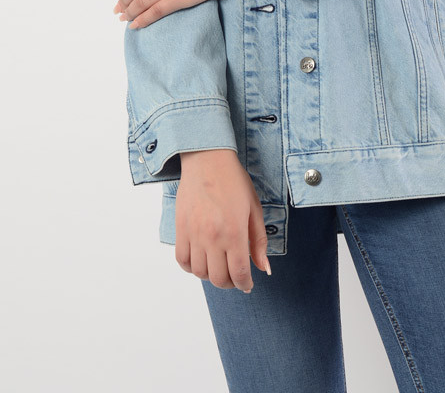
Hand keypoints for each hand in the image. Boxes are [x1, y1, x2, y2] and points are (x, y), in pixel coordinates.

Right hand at [175, 149, 271, 290]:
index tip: (248, 284)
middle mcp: (213, 237)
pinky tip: (202, 259)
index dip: (245, 284)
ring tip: (219, 265)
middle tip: (235, 275)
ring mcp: (194, 234)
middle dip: (229, 283)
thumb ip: (259, 241)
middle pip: (218, 279)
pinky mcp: (180, 228)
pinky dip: (191, 267)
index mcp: (235, 232)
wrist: (207, 159)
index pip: (239, 273)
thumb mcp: (254, 209)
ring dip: (211, 275)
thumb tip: (264, 268)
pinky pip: (182, 260)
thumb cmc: (234, 181)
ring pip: (200, 273)